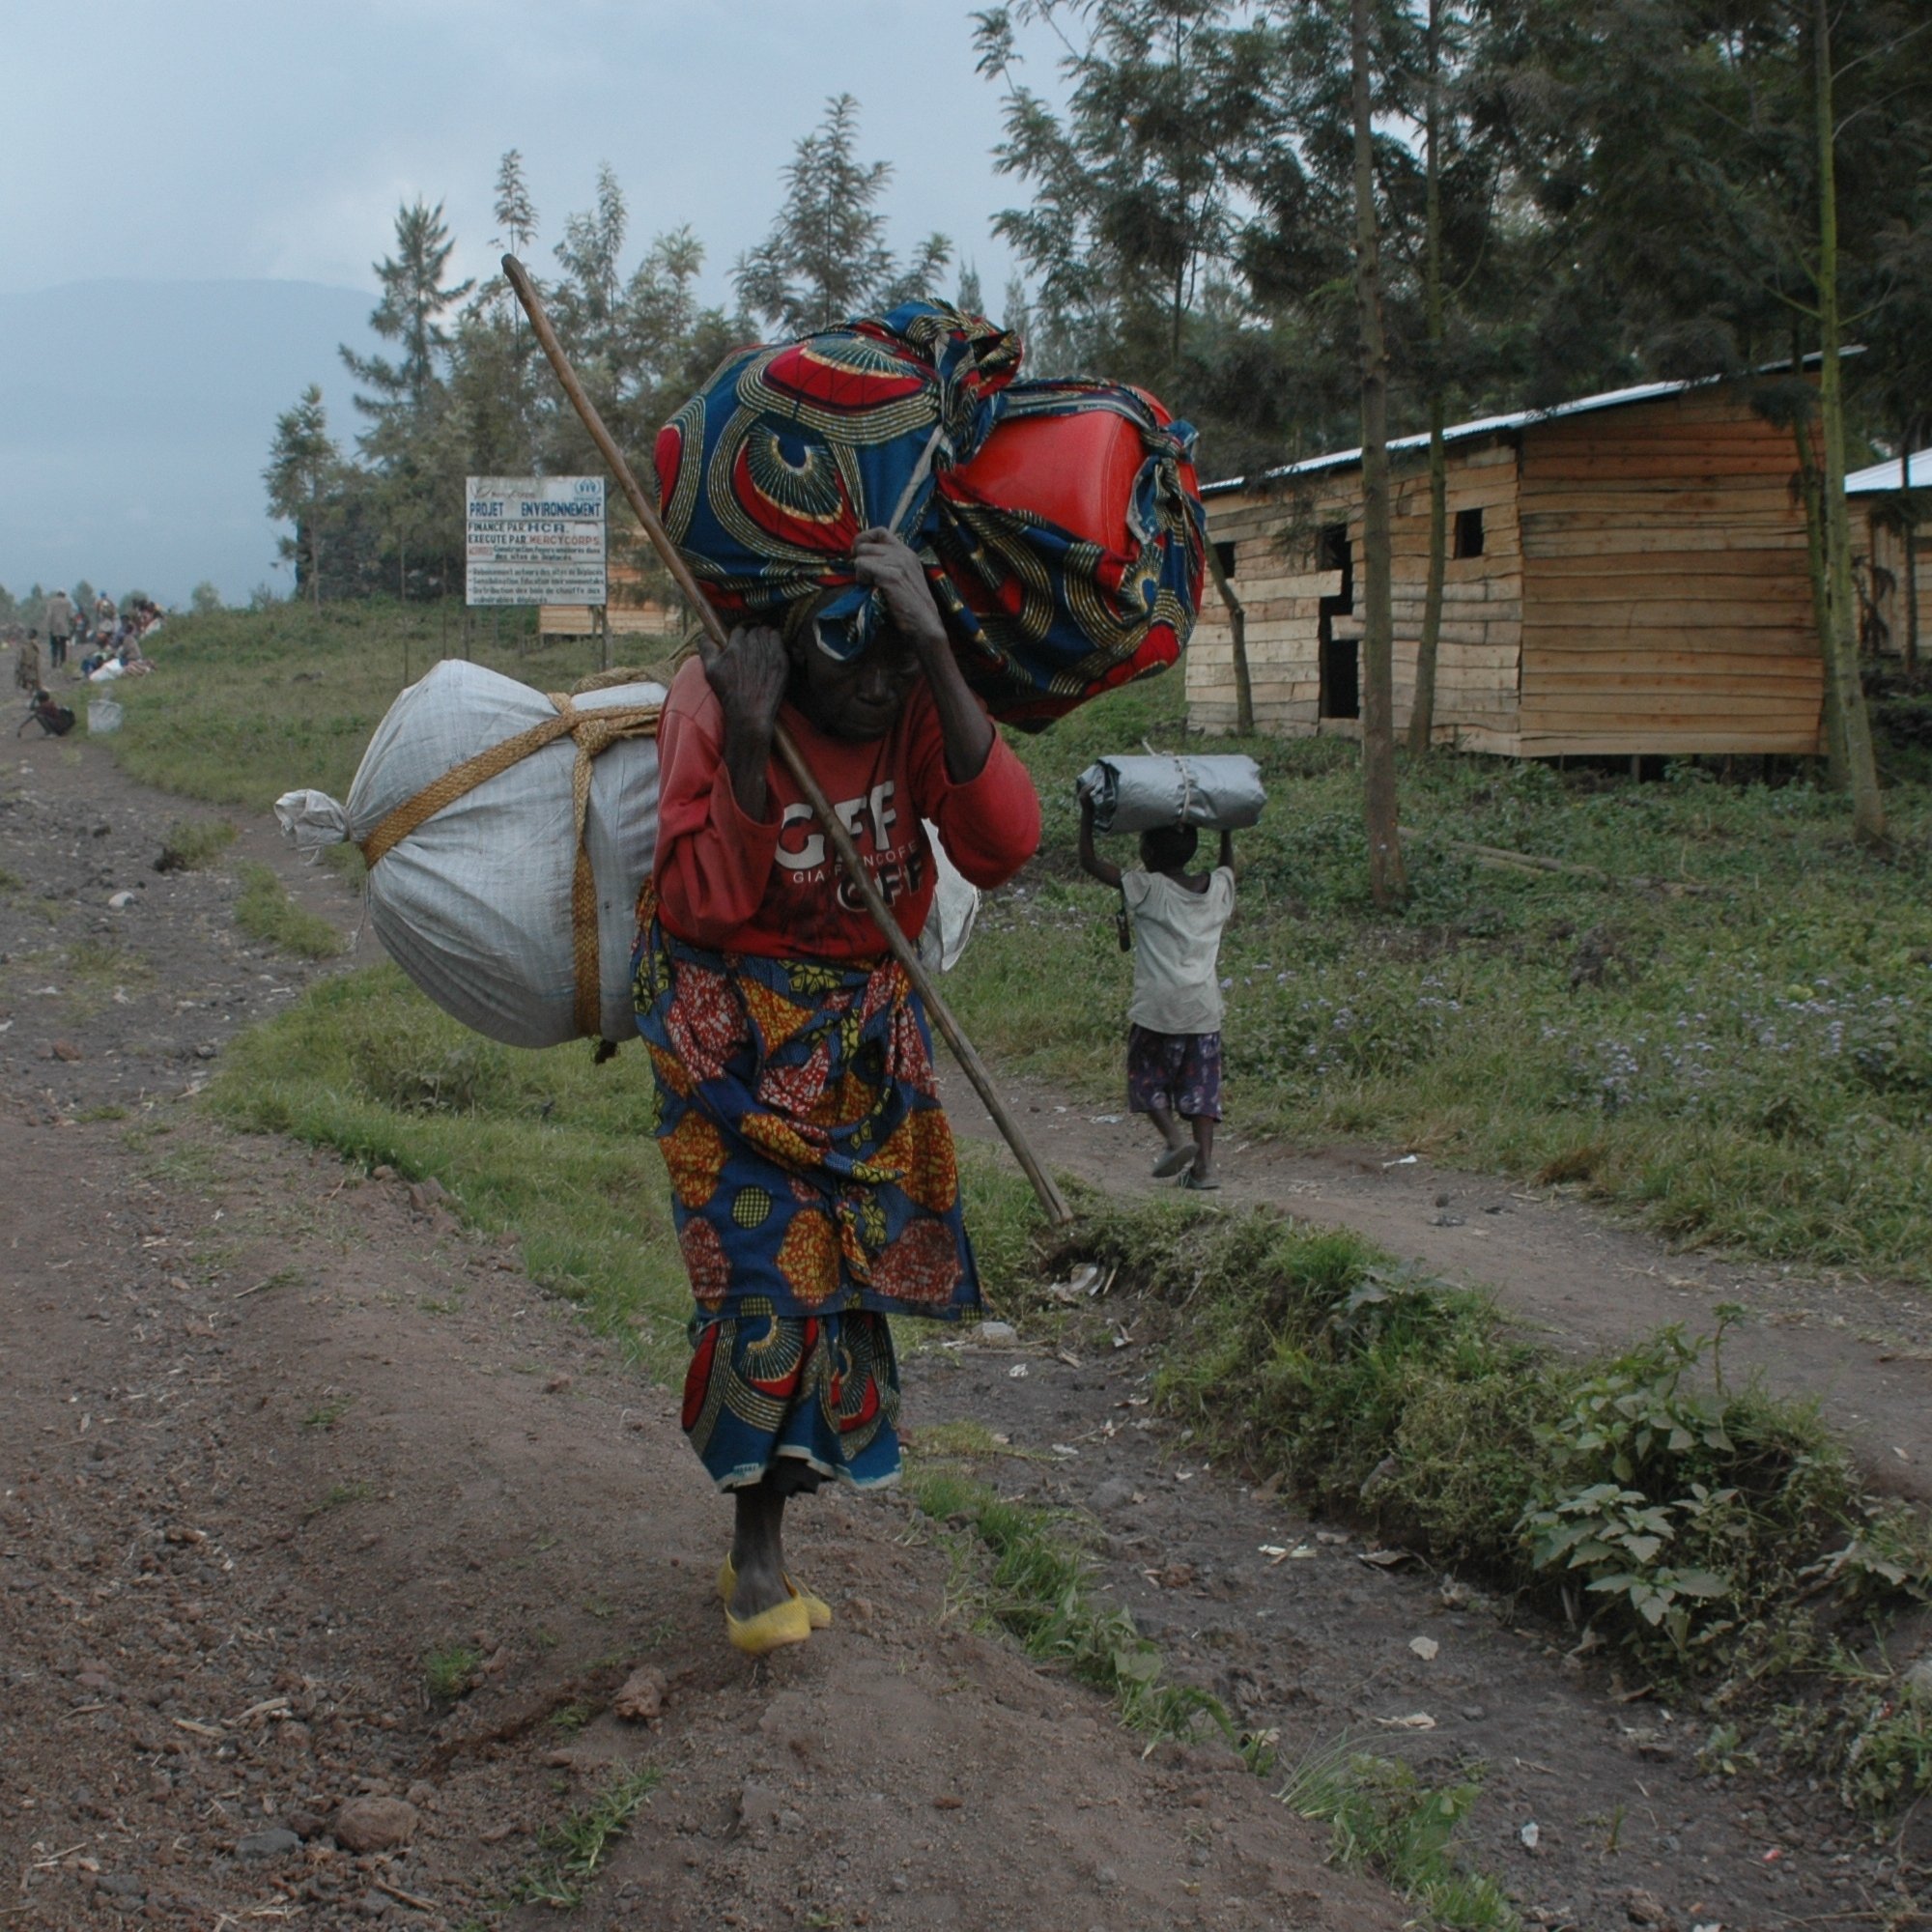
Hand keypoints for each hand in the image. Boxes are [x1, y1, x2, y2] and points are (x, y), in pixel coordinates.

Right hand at [704, 624, 788, 732]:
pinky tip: (773, 652)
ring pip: (767, 633)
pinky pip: (779, 640)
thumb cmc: (728, 693)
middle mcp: (752, 646)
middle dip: (753, 637)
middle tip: (754, 649)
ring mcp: (768, 652)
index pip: (739, 631)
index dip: (740, 638)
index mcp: (735, 646)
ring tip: (764, 649)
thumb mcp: (711, 671)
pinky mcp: (780, 660)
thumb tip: (704, 635)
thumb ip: (707, 649)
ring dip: (765, 637)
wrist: (750, 712)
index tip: (742, 647)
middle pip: (754, 630)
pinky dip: (776, 642)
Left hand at [853, 528, 946, 653]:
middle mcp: (904, 553)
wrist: (924, 623)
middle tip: (866, 579)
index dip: (864, 539)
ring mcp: (899, 563)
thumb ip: (889, 564)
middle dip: (859, 561)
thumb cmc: (910, 606)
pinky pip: (862, 566)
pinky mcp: (892, 575)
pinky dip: (862, 578)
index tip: (858, 555)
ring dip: (861, 572)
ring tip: (871, 586)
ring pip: (862, 555)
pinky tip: (871, 590)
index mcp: (907, 552)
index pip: (880, 531)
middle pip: (866, 545)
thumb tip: (862, 556)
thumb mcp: (903, 578)